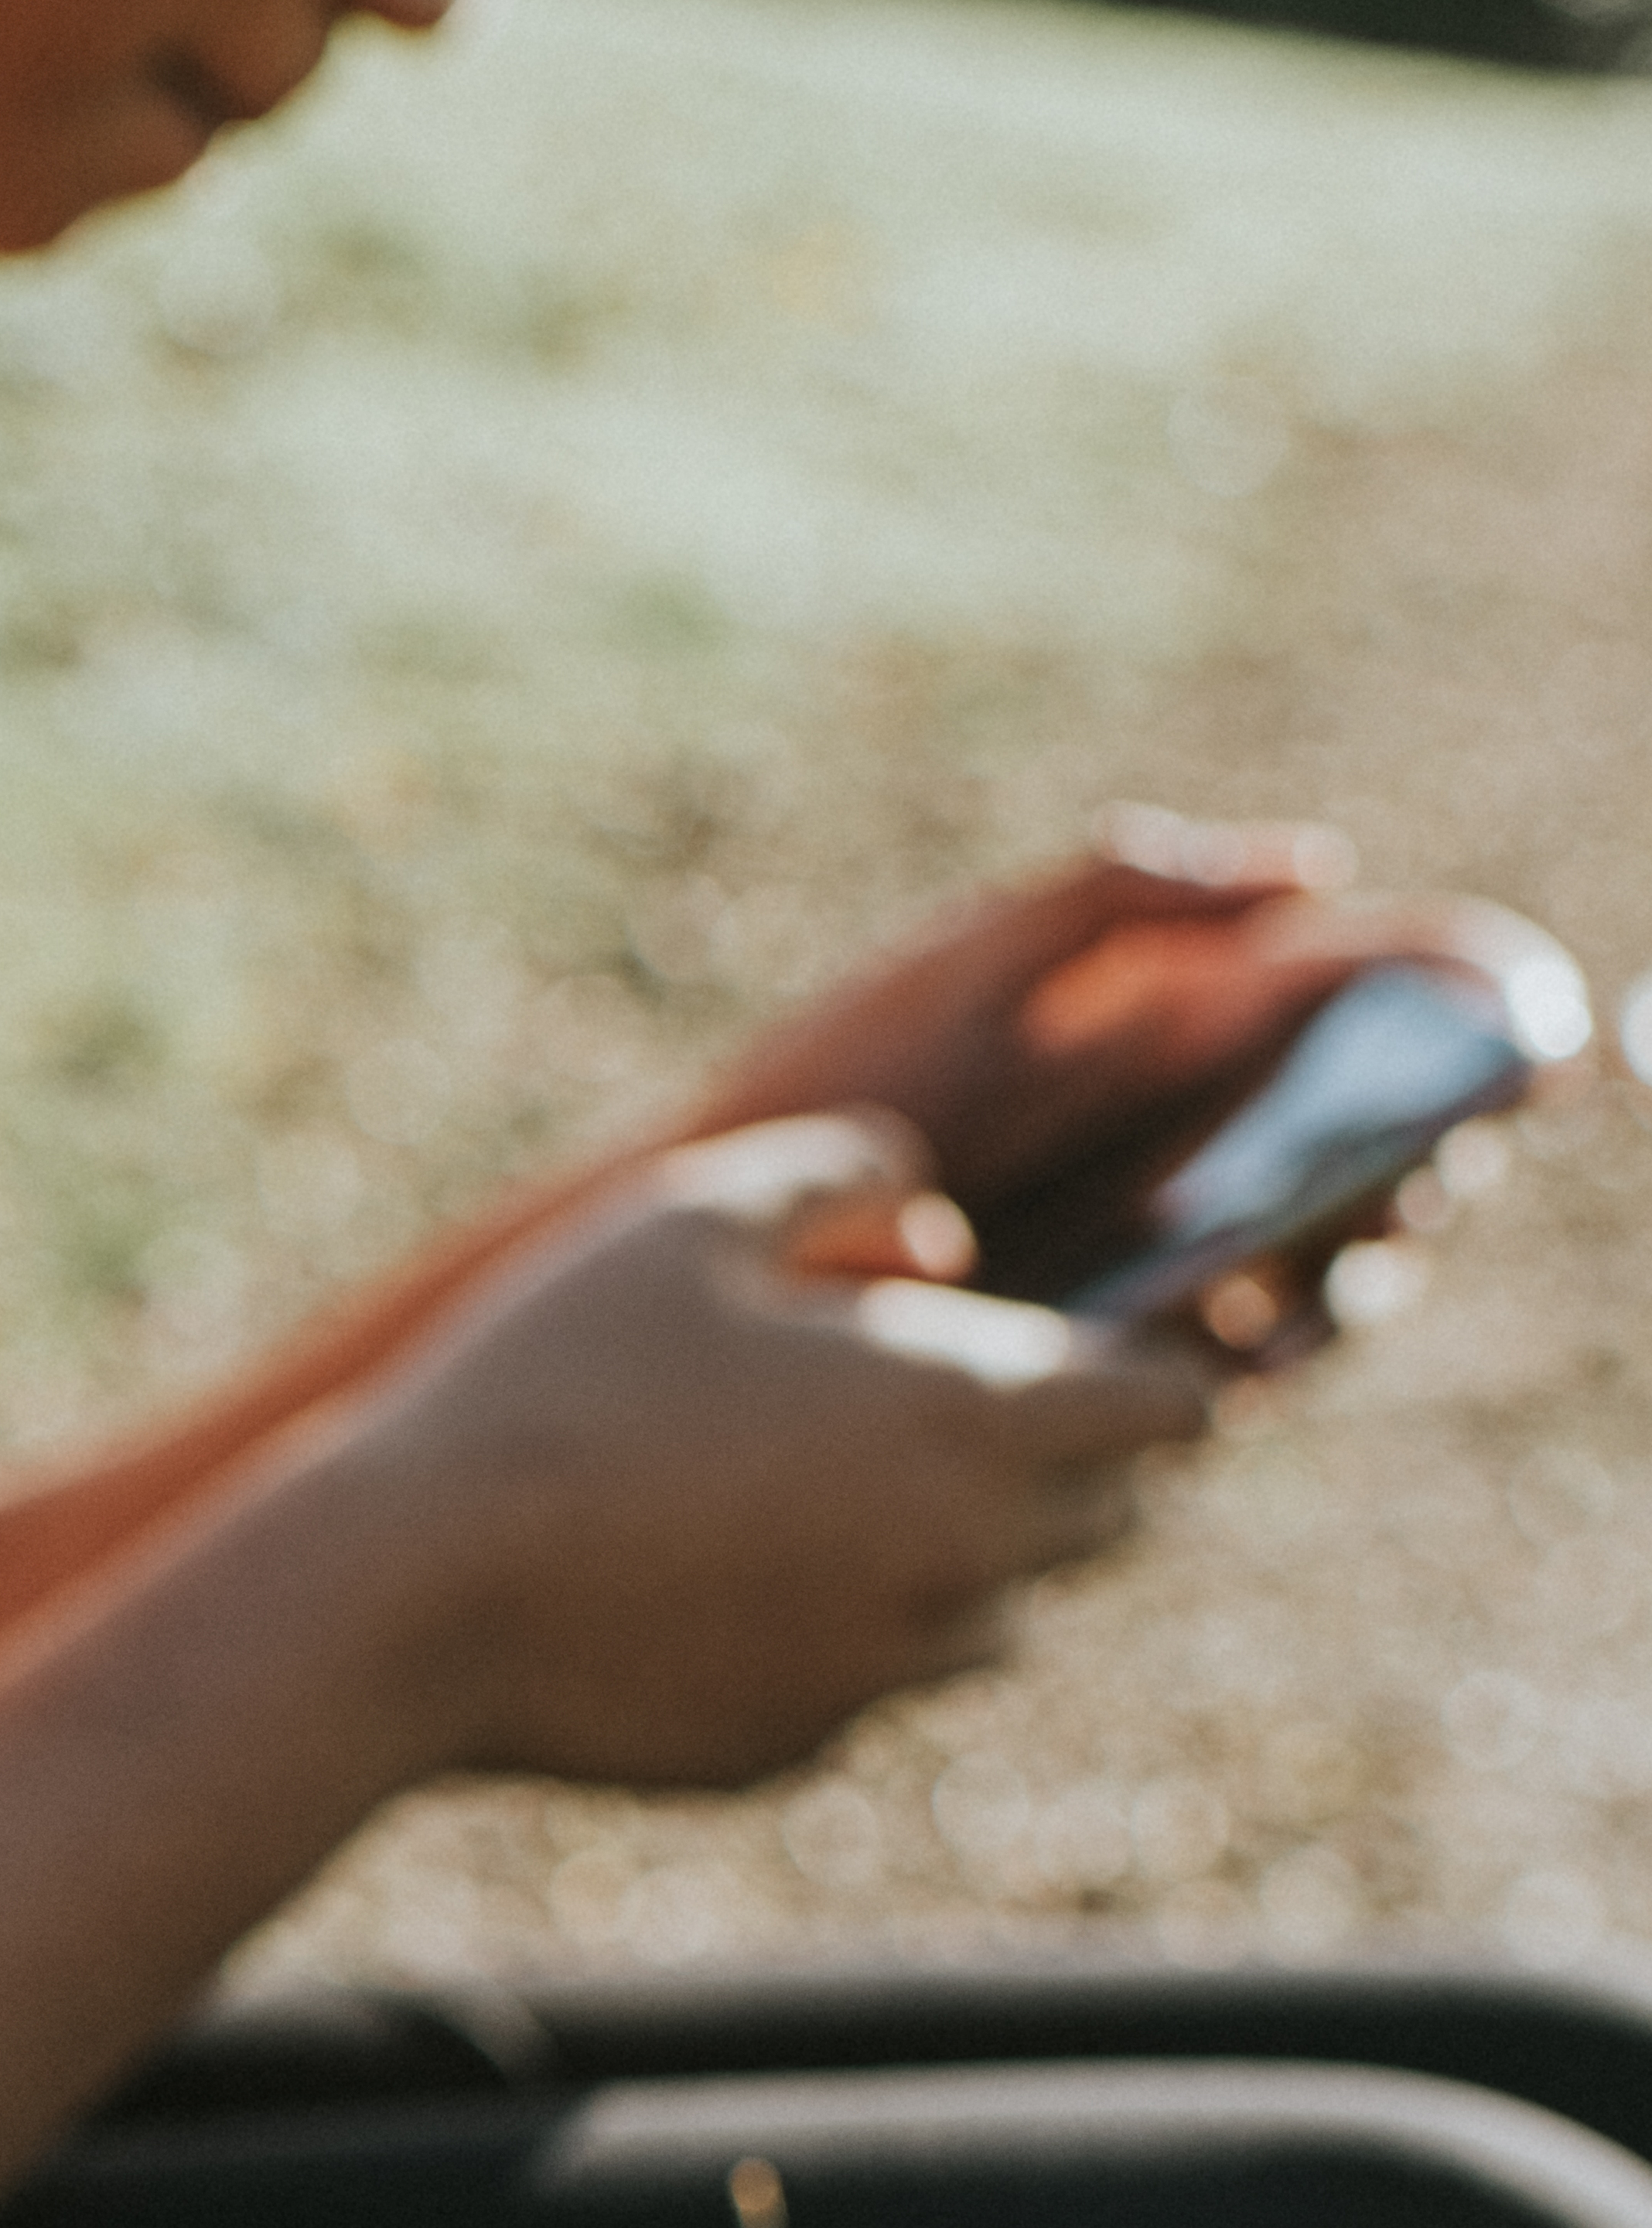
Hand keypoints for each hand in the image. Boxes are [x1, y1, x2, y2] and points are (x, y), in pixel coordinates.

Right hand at [317, 1114, 1213, 1789]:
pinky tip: (698, 1588)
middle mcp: (961, 1560)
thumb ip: (841, 1177)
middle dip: (1048, 1464)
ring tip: (792, 1504)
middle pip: (1109, 1521)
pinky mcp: (799, 1747)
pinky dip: (825, 1637)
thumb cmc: (545, 1382)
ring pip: (996, 1617)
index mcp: (964, 1416)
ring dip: (943, 1559)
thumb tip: (930, 1223)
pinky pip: (866, 1688)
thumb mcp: (682, 1219)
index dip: (1142, 1373)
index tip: (1077, 1353)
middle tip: (914, 1414)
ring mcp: (884, 1671)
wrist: (408, 1598)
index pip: (1168, 1408)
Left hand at [684, 815, 1436, 1325]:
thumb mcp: (968, 961)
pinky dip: (1280, 1346)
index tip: (1523, 1013)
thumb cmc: (833, 1075)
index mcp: (1189, 1026)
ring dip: (1381, 1250)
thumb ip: (1122, 891)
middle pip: (1383, 1139)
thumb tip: (1311, 867)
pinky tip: (1279, 1330)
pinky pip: (1236, 1360)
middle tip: (1448, 1148)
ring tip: (1382, 1236)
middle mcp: (1201, 1140)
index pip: (1375, 1003)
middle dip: (1441, 1142)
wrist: (704, 1216)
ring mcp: (1168, 1250)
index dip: (1470, 1002)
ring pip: (1332, 1257)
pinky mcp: (1113, 1349)